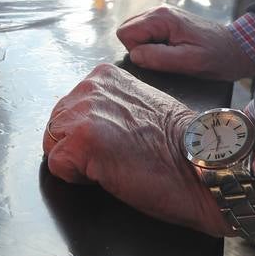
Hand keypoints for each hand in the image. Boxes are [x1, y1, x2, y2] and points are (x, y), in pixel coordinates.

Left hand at [43, 64, 226, 236]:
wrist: (202, 164)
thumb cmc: (177, 144)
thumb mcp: (139, 104)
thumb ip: (109, 104)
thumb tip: (87, 121)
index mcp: (102, 77)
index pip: (70, 108)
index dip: (87, 133)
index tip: (116, 142)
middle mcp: (89, 88)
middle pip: (57, 125)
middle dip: (77, 147)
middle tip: (115, 157)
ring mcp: (83, 113)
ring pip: (53, 144)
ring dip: (77, 162)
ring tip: (113, 164)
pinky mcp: (81, 141)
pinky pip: (58, 165)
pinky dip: (77, 178)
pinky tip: (108, 174)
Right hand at [115, 4, 254, 78]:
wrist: (238, 48)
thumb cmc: (218, 56)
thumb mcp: (190, 62)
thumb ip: (159, 58)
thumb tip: (134, 55)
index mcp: (161, 17)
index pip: (126, 33)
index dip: (137, 51)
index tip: (158, 59)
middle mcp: (158, 11)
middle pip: (127, 31)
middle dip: (140, 49)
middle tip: (164, 58)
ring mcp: (162, 16)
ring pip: (135, 33)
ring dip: (147, 48)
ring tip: (171, 54)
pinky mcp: (166, 23)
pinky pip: (146, 34)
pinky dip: (154, 46)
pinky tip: (172, 51)